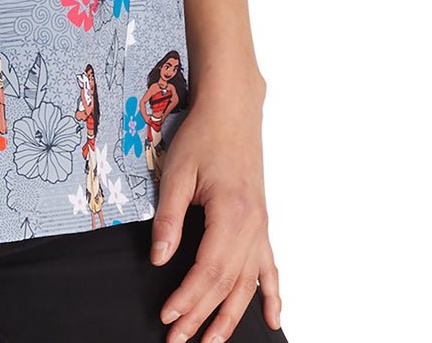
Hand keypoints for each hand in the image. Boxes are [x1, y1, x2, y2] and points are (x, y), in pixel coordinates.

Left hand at [149, 72, 282, 341]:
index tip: (168, 318)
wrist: (232, 111)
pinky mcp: (262, 224)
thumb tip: (158, 258)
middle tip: (178, 341)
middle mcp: (252, 228)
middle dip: (202, 317)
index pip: (208, 271)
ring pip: (248, 283)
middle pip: (227, 284)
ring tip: (213, 342)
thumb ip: (169, 217)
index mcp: (232, 214)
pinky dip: (272, 295)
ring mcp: (261, 228)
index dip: (187, 299)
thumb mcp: (177, 172)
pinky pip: (270, 267)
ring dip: (232, 316)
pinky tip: (272, 319)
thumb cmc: (203, 136)